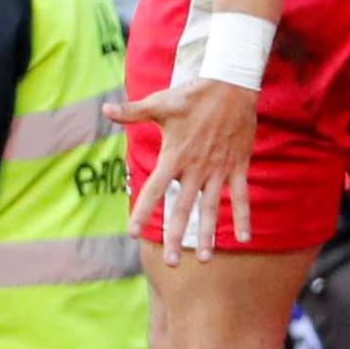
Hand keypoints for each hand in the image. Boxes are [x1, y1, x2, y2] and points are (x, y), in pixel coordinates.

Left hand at [114, 76, 256, 257]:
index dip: (142, 211)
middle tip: (170, 263)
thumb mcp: (160, 103)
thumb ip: (132, 112)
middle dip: (175, 236)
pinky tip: (244, 238)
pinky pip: (241, 197)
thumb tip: (105, 109)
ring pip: (211, 208)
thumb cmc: (192, 95)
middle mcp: (195, 168)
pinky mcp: (237, 167)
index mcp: (174, 156)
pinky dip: (244, 217)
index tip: (131, 232)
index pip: (154, 190)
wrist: (231, 85)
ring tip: (203, 259)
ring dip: (207, 234)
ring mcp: (218, 170)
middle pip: (182, 208)